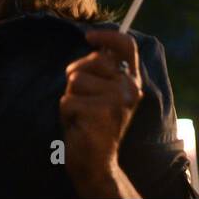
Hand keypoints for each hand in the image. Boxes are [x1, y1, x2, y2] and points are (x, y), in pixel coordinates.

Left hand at [60, 28, 142, 194]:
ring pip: (75, 79)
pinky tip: (78, 125)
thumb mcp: (104, 93)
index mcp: (132, 81)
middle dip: (77, 74)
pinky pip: (67, 100)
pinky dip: (65, 113)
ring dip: (70, 97)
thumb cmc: (93, 123)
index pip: (127, 45)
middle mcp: (130, 88)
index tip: (88, 37)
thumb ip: (103, 71)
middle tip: (83, 98)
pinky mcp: (100, 113)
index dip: (108, 35)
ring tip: (81, 114)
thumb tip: (95, 42)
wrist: (96, 163)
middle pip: (92, 60)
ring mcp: (117, 100)